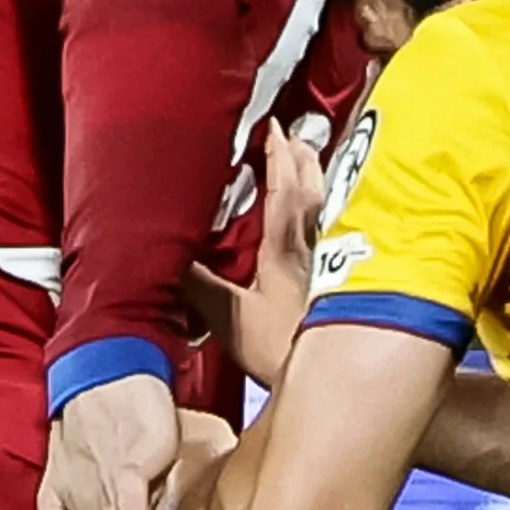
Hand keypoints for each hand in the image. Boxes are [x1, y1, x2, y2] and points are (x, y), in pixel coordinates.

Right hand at [186, 119, 323, 387]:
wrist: (342, 382)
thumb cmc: (288, 350)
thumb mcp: (232, 319)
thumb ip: (198, 288)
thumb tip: (164, 260)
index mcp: (285, 249)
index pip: (283, 189)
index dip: (278, 156)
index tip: (272, 127)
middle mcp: (313, 248)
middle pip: (313, 190)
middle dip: (303, 159)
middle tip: (294, 136)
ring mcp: (332, 264)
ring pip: (329, 208)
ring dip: (319, 181)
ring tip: (311, 163)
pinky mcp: (345, 282)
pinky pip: (335, 231)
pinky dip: (327, 213)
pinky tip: (324, 220)